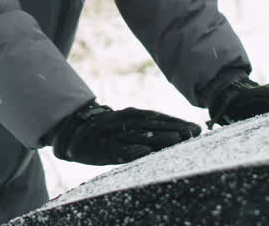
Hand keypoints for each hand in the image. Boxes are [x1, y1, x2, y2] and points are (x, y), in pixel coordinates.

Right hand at [49, 102, 200, 165]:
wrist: (72, 133)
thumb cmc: (107, 132)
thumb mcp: (127, 127)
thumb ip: (150, 129)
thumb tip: (182, 132)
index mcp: (131, 115)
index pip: (158, 117)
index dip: (176, 122)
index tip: (196, 129)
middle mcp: (124, 121)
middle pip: (152, 124)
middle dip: (174, 128)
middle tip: (193, 133)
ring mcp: (113, 134)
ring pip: (139, 135)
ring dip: (159, 137)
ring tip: (177, 139)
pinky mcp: (103, 148)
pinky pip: (118, 150)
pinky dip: (131, 151)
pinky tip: (144, 153)